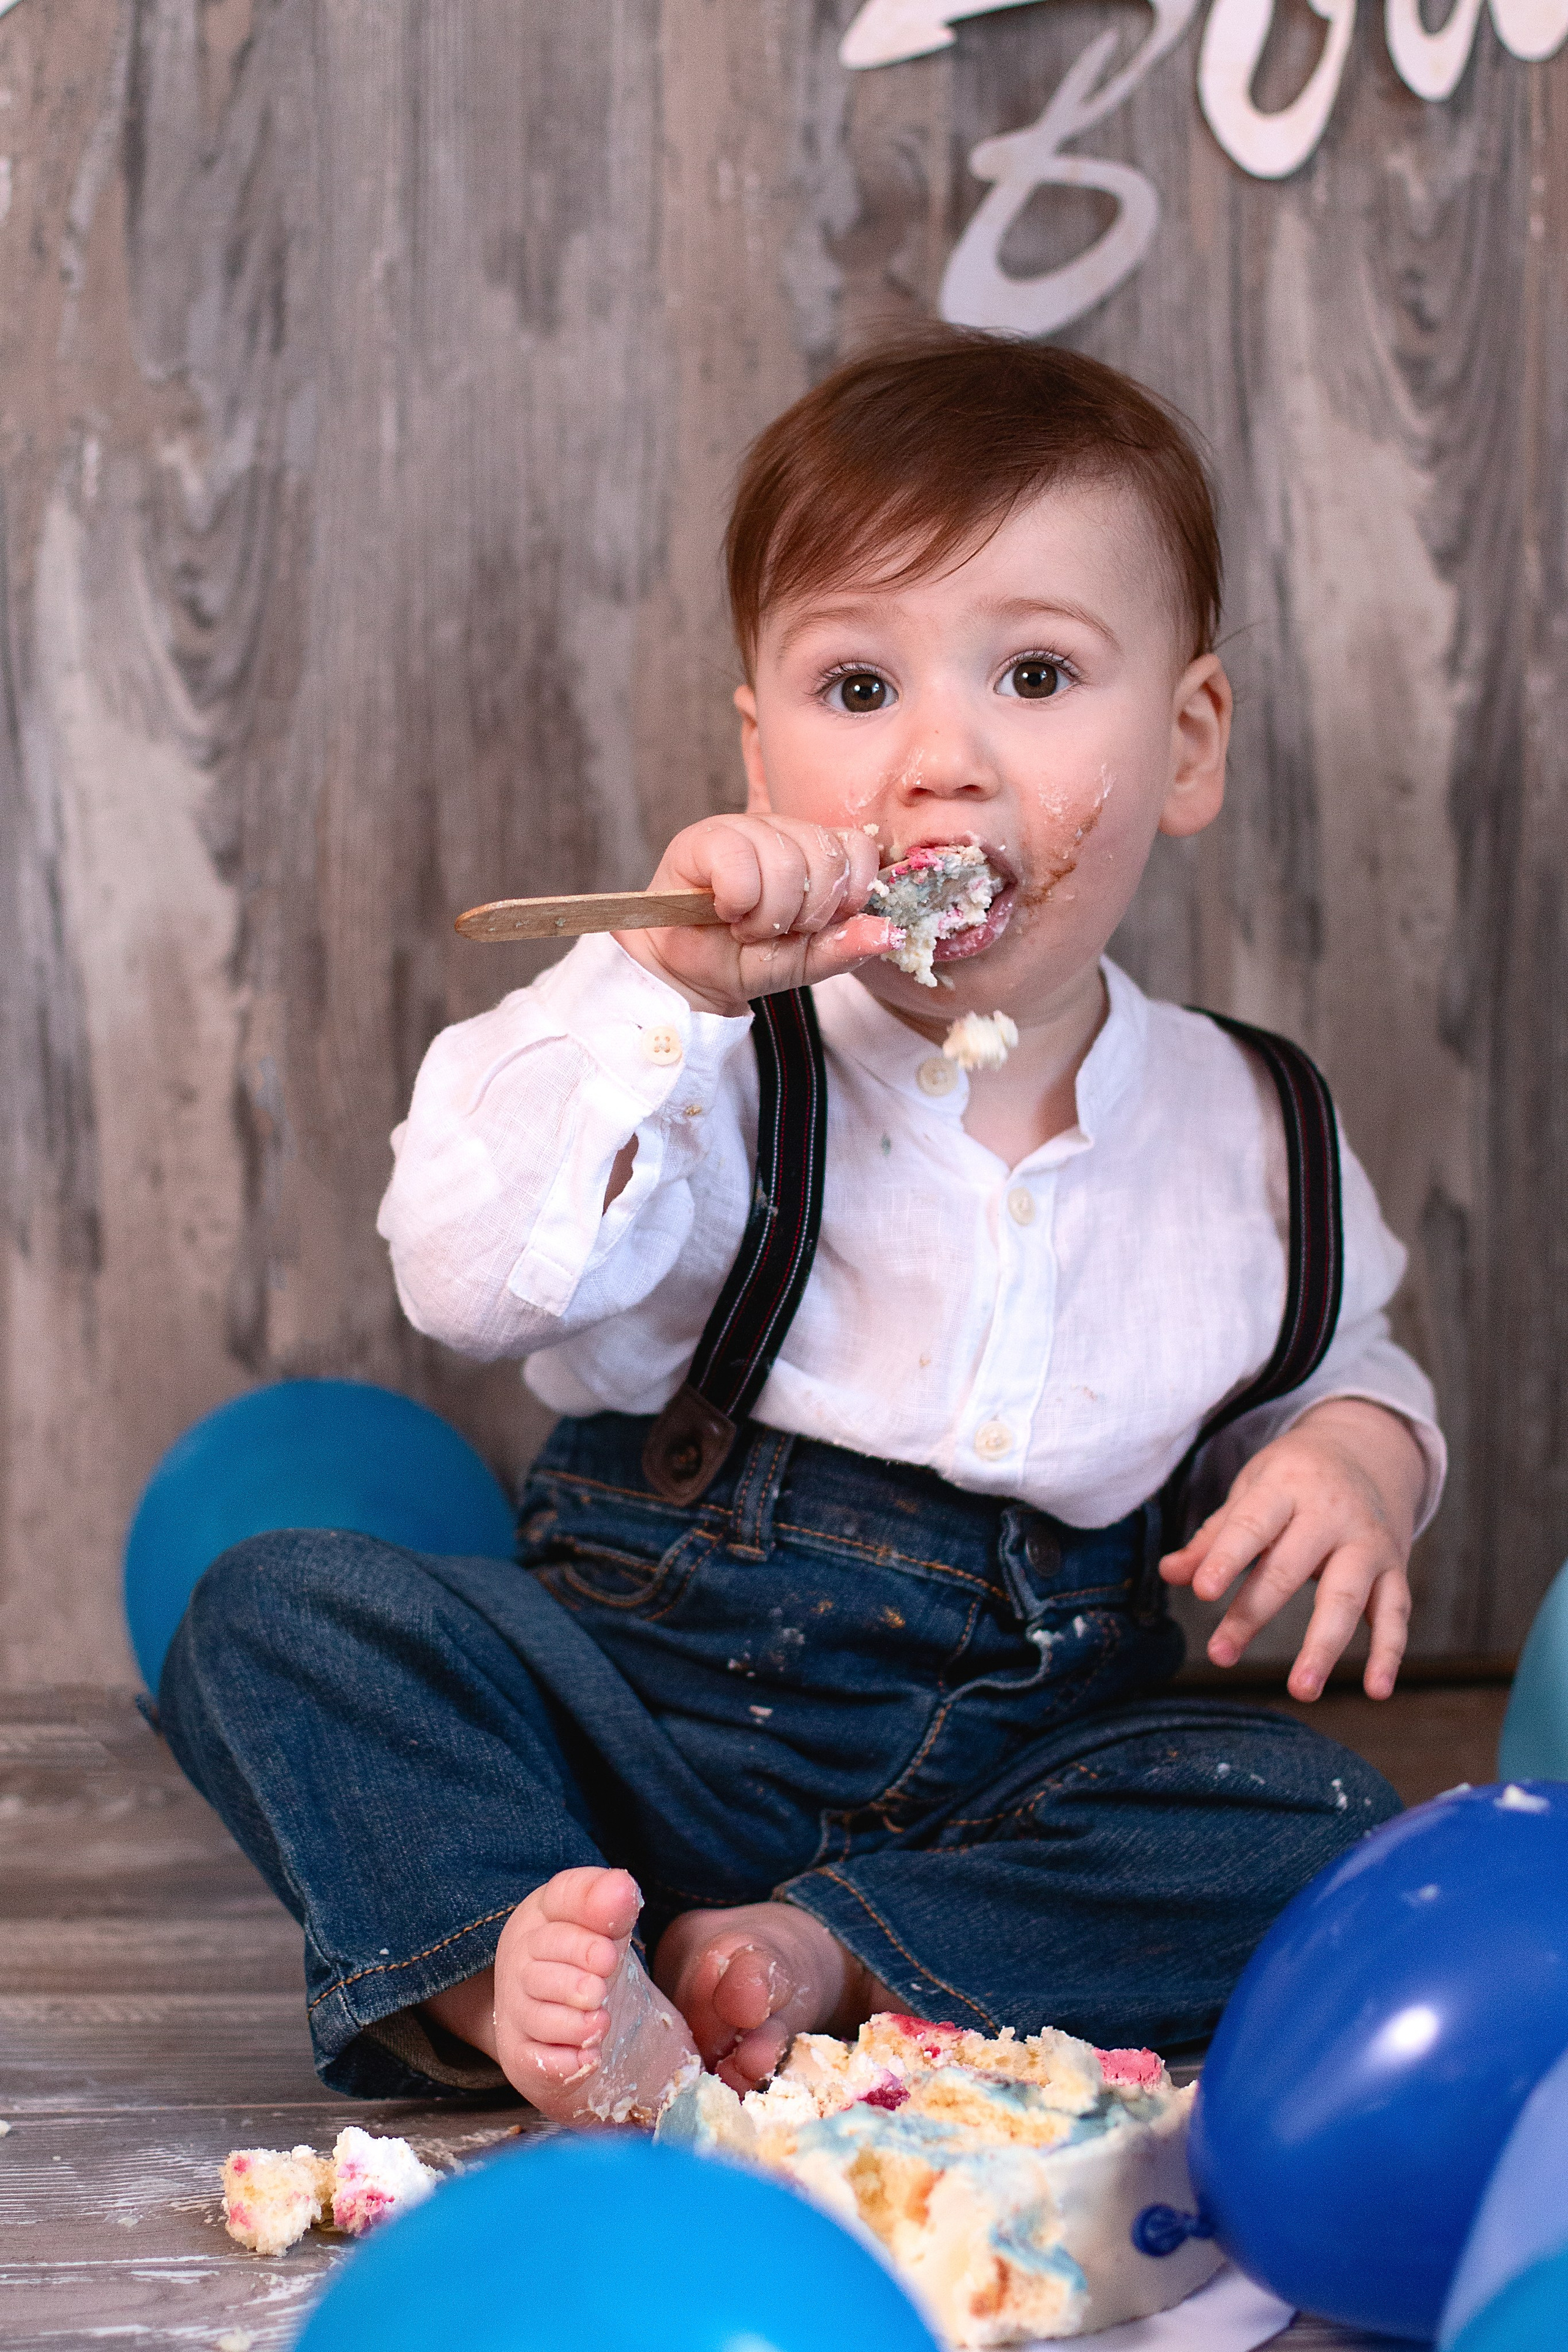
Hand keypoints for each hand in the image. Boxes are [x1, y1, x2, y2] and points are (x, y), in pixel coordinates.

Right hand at [614, 815, 889, 1016]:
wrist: (689, 974)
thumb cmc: (746, 960)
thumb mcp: (806, 962)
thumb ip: (847, 946)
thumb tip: (891, 933)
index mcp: (816, 854)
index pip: (859, 848)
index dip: (848, 892)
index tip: (821, 924)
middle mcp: (785, 833)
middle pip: (827, 857)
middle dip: (806, 914)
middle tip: (777, 930)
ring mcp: (746, 830)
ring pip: (787, 861)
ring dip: (768, 914)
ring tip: (748, 928)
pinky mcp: (706, 838)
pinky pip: (740, 861)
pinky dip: (738, 900)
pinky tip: (725, 910)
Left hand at [1159, 1399, 1425, 1701]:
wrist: (1369, 1448)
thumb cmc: (1294, 1477)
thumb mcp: (1251, 1490)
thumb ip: (1214, 1537)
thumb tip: (1169, 1574)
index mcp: (1287, 1486)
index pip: (1252, 1525)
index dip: (1226, 1558)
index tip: (1203, 1592)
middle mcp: (1331, 1513)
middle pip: (1290, 1568)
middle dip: (1253, 1614)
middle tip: (1220, 1655)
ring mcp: (1367, 1542)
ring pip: (1346, 1596)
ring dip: (1323, 1646)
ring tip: (1301, 1689)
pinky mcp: (1395, 1567)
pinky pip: (1395, 1612)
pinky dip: (1388, 1652)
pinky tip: (1376, 1690)